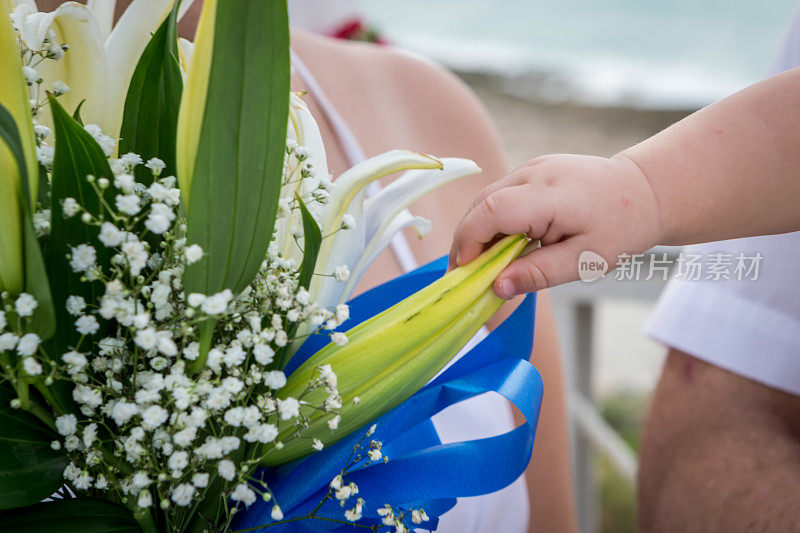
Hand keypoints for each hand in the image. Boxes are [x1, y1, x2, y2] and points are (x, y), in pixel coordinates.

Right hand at [450, 153, 662, 297]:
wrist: (644, 190)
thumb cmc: (621, 228)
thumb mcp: (586, 261)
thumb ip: (539, 273)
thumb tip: (496, 288)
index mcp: (551, 195)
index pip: (491, 211)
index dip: (469, 241)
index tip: (464, 273)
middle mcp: (534, 173)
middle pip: (481, 204)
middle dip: (467, 241)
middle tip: (468, 277)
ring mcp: (531, 166)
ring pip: (486, 199)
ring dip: (478, 231)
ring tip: (485, 264)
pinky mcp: (531, 169)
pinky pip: (499, 195)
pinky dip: (492, 220)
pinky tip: (503, 244)